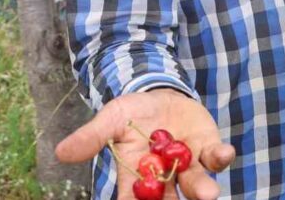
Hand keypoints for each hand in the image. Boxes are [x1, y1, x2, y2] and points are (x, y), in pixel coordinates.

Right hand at [56, 89, 234, 199]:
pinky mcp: (208, 149)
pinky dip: (221, 157)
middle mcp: (164, 178)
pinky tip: (224, 154)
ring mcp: (189, 166)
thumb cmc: (132, 112)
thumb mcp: (110, 120)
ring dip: (202, 190)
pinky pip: (216, 158)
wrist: (160, 94)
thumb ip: (91, 137)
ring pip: (196, 185)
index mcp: (136, 176)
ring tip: (208, 195)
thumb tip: (60, 152)